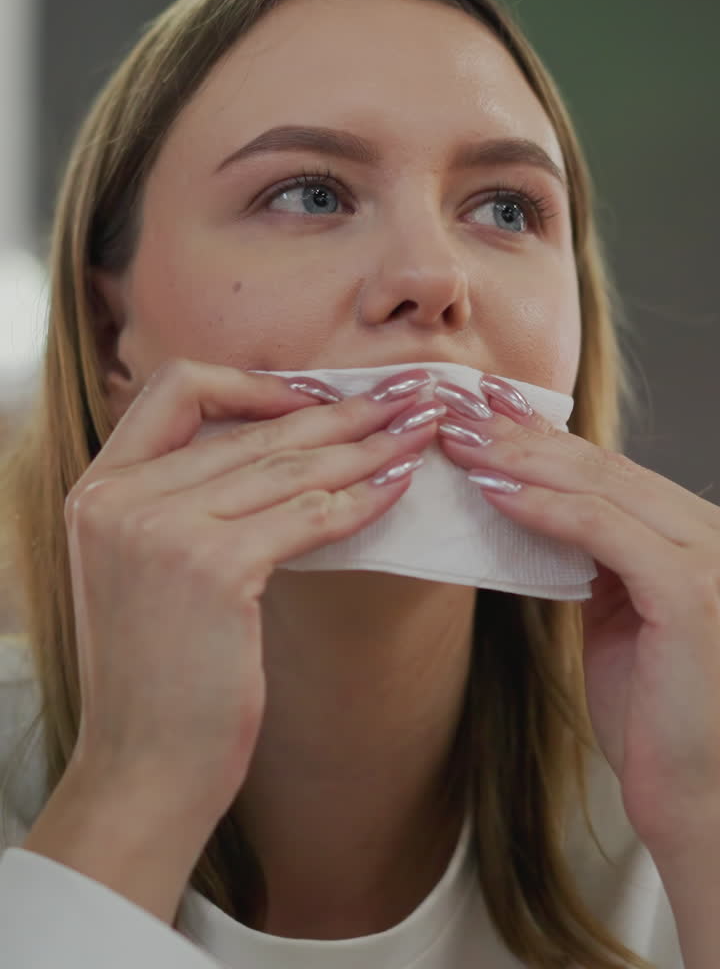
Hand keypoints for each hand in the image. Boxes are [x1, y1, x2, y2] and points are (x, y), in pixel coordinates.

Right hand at [63, 359, 439, 832]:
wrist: (142, 771)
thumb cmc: (158, 677)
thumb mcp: (145, 568)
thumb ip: (182, 502)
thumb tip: (277, 448)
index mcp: (100, 487)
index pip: (177, 390)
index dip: (252, 386)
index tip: (315, 397)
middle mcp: (121, 496)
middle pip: (252, 428)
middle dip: (340, 409)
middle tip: (402, 394)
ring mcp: (163, 528)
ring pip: (289, 464)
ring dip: (366, 444)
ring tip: (417, 431)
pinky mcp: (213, 568)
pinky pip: (308, 515)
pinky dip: (361, 499)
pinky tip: (398, 488)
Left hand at [435, 373, 719, 861]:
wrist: (699, 798)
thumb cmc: (656, 717)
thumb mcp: (620, 617)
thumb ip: (594, 560)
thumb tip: (532, 511)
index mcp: (695, 536)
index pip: (610, 470)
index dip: (543, 439)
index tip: (485, 415)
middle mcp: (709, 533)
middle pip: (603, 465)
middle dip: (523, 435)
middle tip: (459, 412)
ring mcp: (708, 556)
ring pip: (601, 485)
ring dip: (519, 459)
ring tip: (462, 442)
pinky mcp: (689, 589)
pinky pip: (602, 528)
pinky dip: (542, 506)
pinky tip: (493, 492)